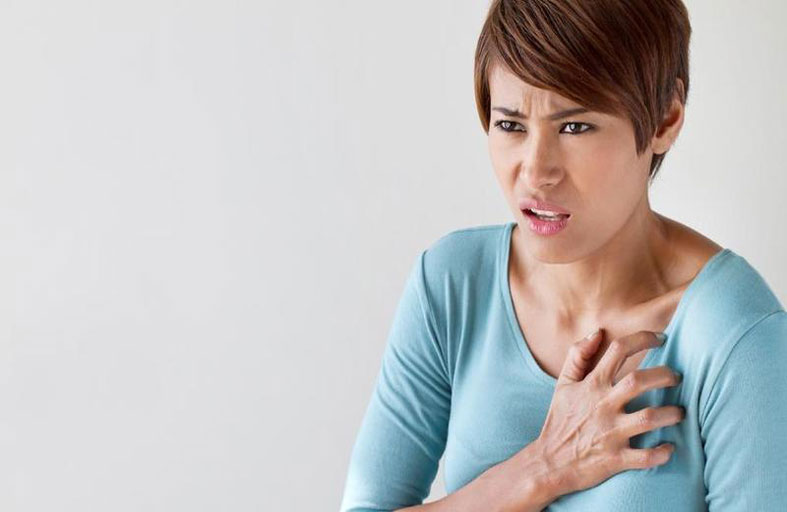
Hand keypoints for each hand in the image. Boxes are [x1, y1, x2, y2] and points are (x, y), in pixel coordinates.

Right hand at [535, 328, 683, 496]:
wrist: (549, 462)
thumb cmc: (560, 420)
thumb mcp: (563, 384)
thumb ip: (577, 356)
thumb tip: (597, 333)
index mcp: (591, 385)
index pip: (618, 350)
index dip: (642, 339)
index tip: (661, 339)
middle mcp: (603, 406)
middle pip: (639, 381)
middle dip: (664, 375)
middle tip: (676, 377)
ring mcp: (610, 433)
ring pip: (649, 418)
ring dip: (671, 414)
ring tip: (680, 412)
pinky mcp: (616, 459)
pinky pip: (647, 456)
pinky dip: (663, 452)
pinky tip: (670, 446)